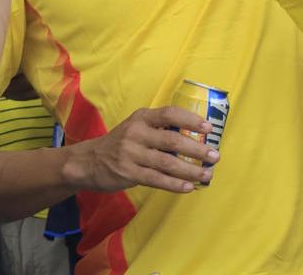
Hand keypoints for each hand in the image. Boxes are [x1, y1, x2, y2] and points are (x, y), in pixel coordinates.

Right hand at [63, 106, 217, 193]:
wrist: (88, 161)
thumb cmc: (120, 144)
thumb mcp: (136, 128)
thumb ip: (159, 130)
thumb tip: (196, 139)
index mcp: (141, 118)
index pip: (169, 114)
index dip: (190, 120)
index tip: (208, 128)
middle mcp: (136, 133)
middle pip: (172, 141)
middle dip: (197, 149)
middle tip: (214, 156)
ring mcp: (131, 154)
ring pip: (167, 163)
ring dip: (191, 170)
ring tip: (206, 174)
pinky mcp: (128, 173)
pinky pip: (157, 180)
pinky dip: (175, 184)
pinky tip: (188, 187)